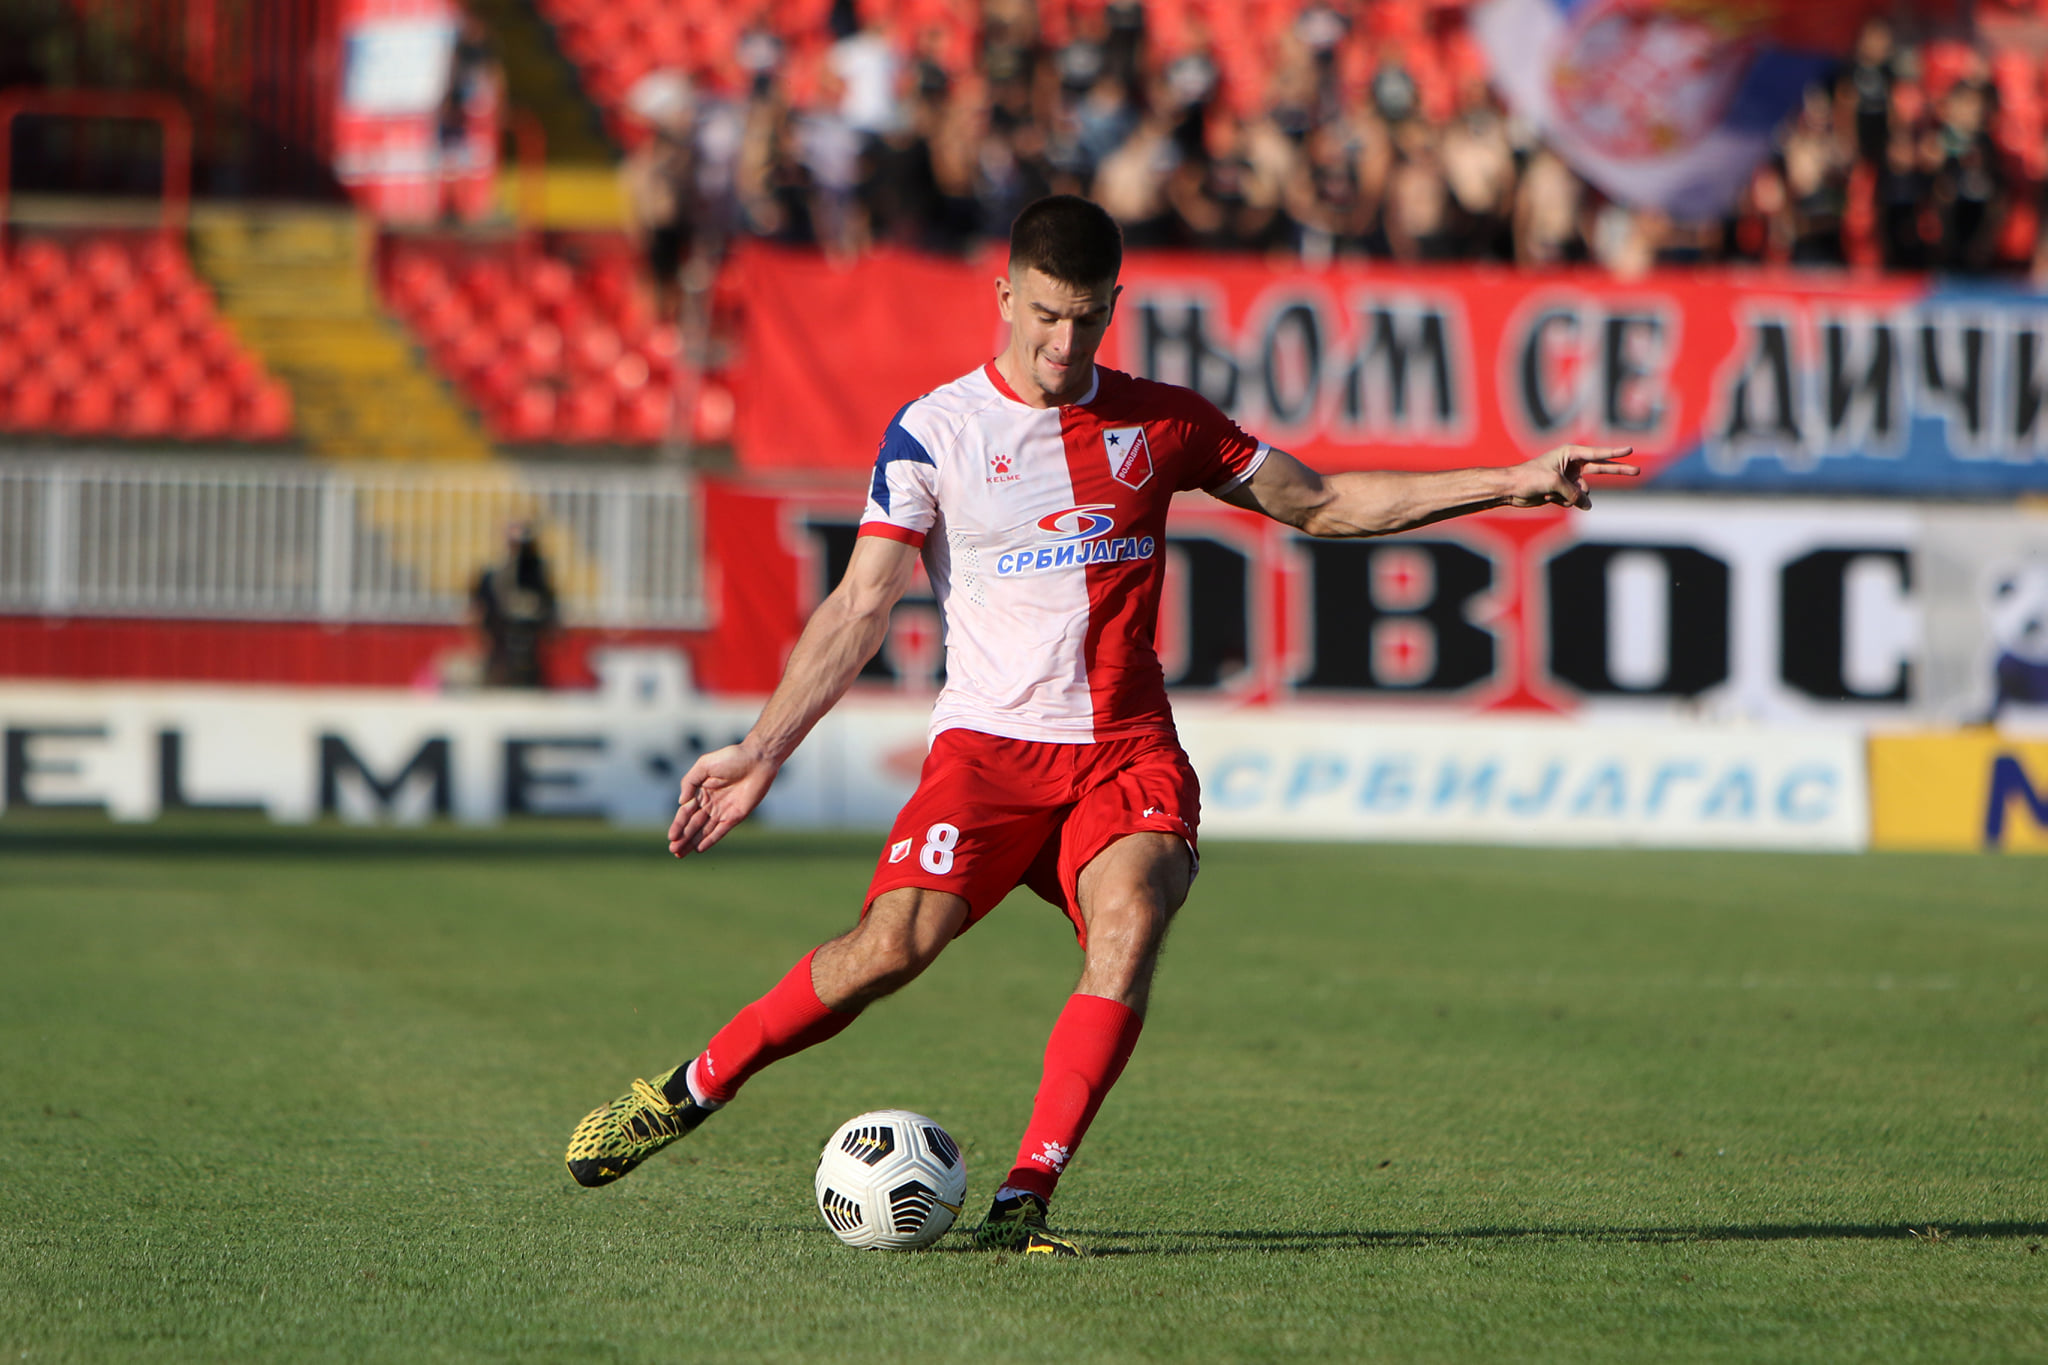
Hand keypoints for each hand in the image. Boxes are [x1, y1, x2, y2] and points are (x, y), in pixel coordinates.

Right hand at [668, 742, 777, 857]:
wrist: (758, 759)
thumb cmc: (731, 757)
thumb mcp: (704, 765)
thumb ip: (689, 782)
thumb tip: (681, 802)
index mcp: (701, 792)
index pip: (686, 812)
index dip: (678, 825)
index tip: (671, 837)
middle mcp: (710, 803)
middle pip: (693, 824)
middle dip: (683, 838)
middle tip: (673, 850)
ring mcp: (723, 811)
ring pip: (704, 830)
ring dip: (692, 842)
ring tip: (680, 854)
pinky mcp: (736, 816)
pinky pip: (721, 831)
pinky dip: (710, 840)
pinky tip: (699, 849)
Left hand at [1503, 445, 1639, 509]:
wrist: (1511, 489)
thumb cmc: (1530, 477)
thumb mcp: (1555, 483)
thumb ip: (1574, 493)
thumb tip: (1587, 505)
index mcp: (1570, 453)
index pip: (1597, 454)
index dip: (1615, 453)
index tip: (1631, 449)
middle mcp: (1572, 465)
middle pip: (1601, 469)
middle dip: (1617, 470)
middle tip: (1637, 471)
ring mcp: (1569, 479)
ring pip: (1584, 492)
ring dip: (1571, 496)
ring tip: (1552, 492)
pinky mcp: (1563, 492)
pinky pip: (1574, 500)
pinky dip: (1563, 502)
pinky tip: (1547, 497)